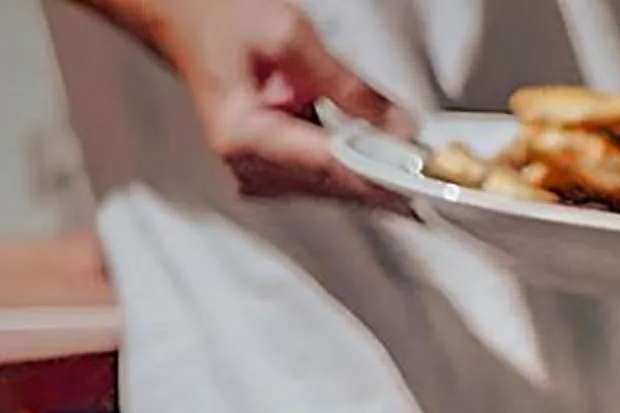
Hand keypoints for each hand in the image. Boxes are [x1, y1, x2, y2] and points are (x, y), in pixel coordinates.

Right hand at [156, 0, 415, 205]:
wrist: (184, 16)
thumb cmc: (222, 17)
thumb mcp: (291, 36)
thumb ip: (347, 85)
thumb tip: (398, 125)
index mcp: (244, 134)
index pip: (329, 166)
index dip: (381, 175)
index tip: (422, 184)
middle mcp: (247, 164)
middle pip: (333, 187)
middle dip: (384, 181)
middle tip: (435, 184)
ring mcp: (254, 170)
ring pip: (330, 189)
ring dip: (371, 179)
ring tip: (413, 173)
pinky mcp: (267, 168)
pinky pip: (318, 178)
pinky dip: (351, 169)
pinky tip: (380, 164)